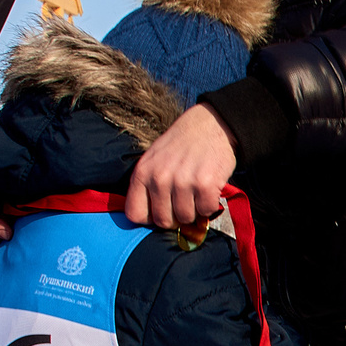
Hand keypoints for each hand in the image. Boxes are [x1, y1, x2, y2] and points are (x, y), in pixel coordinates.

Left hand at [124, 103, 238, 230]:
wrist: (209, 124)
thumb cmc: (180, 146)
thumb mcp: (153, 161)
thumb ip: (147, 187)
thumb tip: (152, 219)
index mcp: (142, 173)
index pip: (135, 214)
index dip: (150, 218)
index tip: (161, 211)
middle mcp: (159, 178)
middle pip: (163, 221)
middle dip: (175, 216)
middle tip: (183, 202)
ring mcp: (182, 182)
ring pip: (185, 218)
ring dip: (194, 210)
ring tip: (196, 193)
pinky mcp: (205, 184)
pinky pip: (206, 211)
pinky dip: (210, 205)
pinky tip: (209, 190)